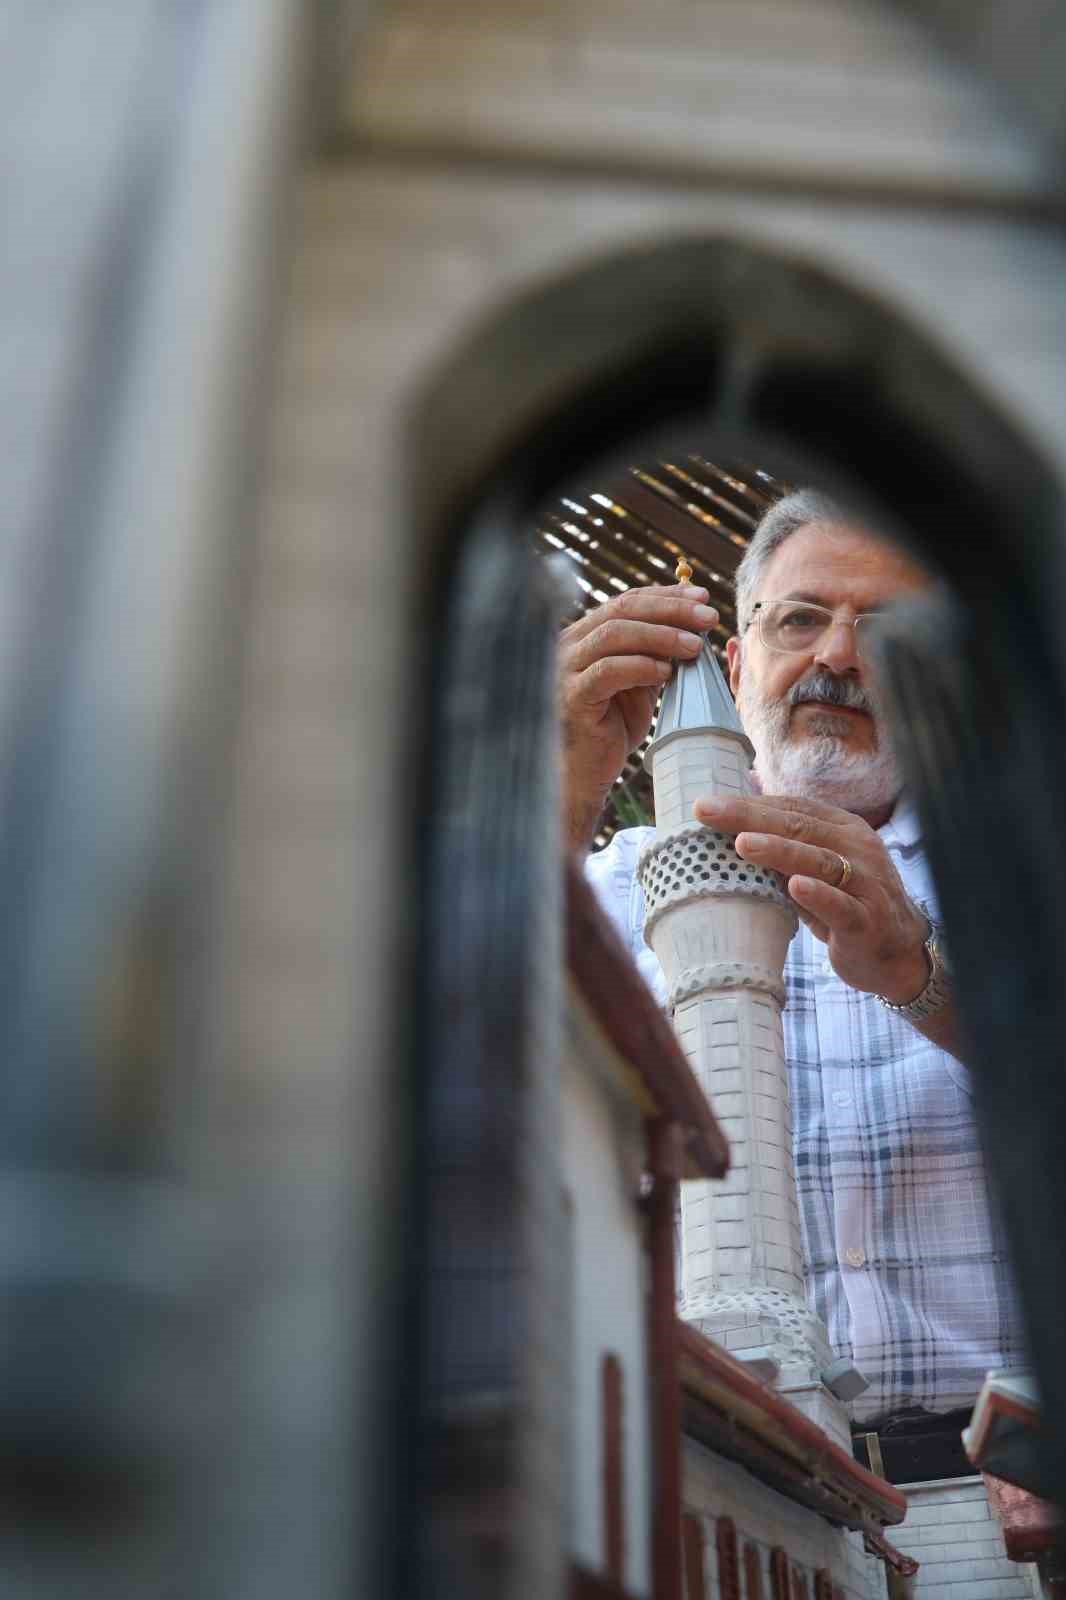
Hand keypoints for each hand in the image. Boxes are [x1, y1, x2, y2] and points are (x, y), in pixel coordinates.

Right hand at [559, 584, 718, 848]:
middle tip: (708, 617)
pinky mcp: (571, 696)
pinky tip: (666, 672)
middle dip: (670, 610)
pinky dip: (640, 666)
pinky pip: (608, 671)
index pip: (627, 601)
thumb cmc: (611, 728)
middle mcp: (570, 644)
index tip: (702, 598)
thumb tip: (693, 629)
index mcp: (586, 635)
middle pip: (622, 610)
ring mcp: (566, 669)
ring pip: (615, 635)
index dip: (666, 596)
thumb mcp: (638, 684)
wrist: (585, 774)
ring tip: (695, 646)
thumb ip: (654, 655)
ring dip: (661, 636)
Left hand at [693, 793, 929, 1003]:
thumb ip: (782, 854)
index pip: (792, 809)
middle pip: (799, 827)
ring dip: (780, 850)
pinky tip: (795, 886)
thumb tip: (728, 834)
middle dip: (750, 817)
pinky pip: (842, 905)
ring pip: (820, 861)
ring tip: (743, 843)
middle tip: (708, 812)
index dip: (750, 804)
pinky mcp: (869, 920)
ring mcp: (867, 883)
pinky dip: (819, 895)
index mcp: (842, 829)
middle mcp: (858, 848)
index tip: (707, 804)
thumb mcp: (813, 874)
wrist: (897, 954)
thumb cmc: (845, 906)